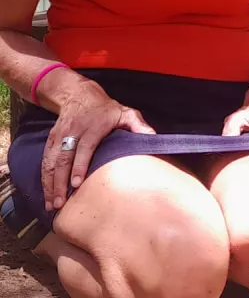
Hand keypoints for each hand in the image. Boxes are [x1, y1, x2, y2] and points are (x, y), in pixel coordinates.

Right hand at [42, 87, 154, 211]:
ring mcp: (60, 136)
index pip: (84, 147)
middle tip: (60, 203)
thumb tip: (154, 138)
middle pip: (64, 158)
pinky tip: (47, 193)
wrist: (80, 94)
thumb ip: (139, 126)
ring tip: (51, 204)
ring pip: (52, 161)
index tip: (76, 183)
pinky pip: (46, 160)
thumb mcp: (126, 113)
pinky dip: (44, 178)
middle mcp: (74, 131)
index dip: (79, 165)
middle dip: (60, 182)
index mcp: (94, 126)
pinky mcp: (52, 140)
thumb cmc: (107, 109)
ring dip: (50, 183)